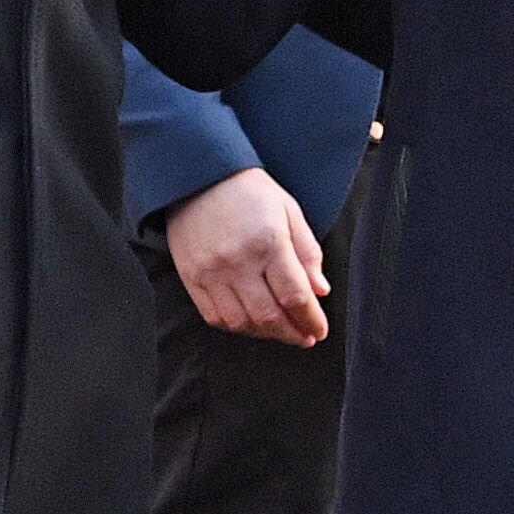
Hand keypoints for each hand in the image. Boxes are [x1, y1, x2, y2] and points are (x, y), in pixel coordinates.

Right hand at [166, 169, 328, 346]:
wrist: (199, 177)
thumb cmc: (248, 192)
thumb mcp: (289, 212)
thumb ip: (307, 252)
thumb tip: (321, 291)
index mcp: (268, 242)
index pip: (295, 296)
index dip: (311, 320)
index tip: (319, 329)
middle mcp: (238, 261)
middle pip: (269, 316)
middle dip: (292, 333)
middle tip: (304, 336)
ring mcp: (212, 272)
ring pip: (242, 322)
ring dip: (266, 333)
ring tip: (280, 329)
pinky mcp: (192, 277)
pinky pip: (215, 316)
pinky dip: (237, 327)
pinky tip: (251, 322)